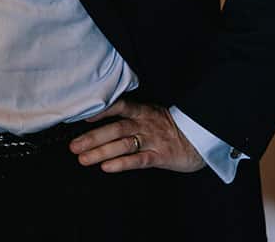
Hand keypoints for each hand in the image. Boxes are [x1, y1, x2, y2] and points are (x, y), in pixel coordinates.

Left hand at [69, 98, 205, 172]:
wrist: (201, 137)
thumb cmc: (170, 127)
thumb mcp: (151, 114)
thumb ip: (129, 116)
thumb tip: (99, 120)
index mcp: (142, 111)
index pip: (118, 106)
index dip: (100, 110)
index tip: (80, 116)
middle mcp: (145, 124)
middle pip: (115, 129)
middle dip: (92, 138)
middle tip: (73, 146)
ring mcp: (153, 140)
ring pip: (123, 145)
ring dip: (101, 152)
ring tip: (83, 159)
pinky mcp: (161, 156)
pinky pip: (139, 160)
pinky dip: (122, 163)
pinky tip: (107, 167)